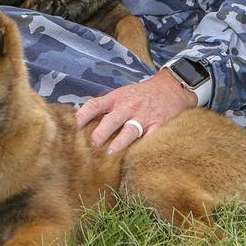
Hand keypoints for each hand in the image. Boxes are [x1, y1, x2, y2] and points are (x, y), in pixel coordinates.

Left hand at [75, 69, 196, 154]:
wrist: (171, 88)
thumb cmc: (141, 94)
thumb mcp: (122, 94)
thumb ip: (106, 106)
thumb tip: (81, 119)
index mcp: (117, 98)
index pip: (96, 104)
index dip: (84, 115)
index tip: (74, 126)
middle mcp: (129, 107)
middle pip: (112, 119)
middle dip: (101, 132)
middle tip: (92, 144)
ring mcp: (144, 117)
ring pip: (130, 130)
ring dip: (119, 143)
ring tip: (110, 153)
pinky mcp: (158, 125)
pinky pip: (150, 138)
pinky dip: (143, 147)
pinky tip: (136, 157)